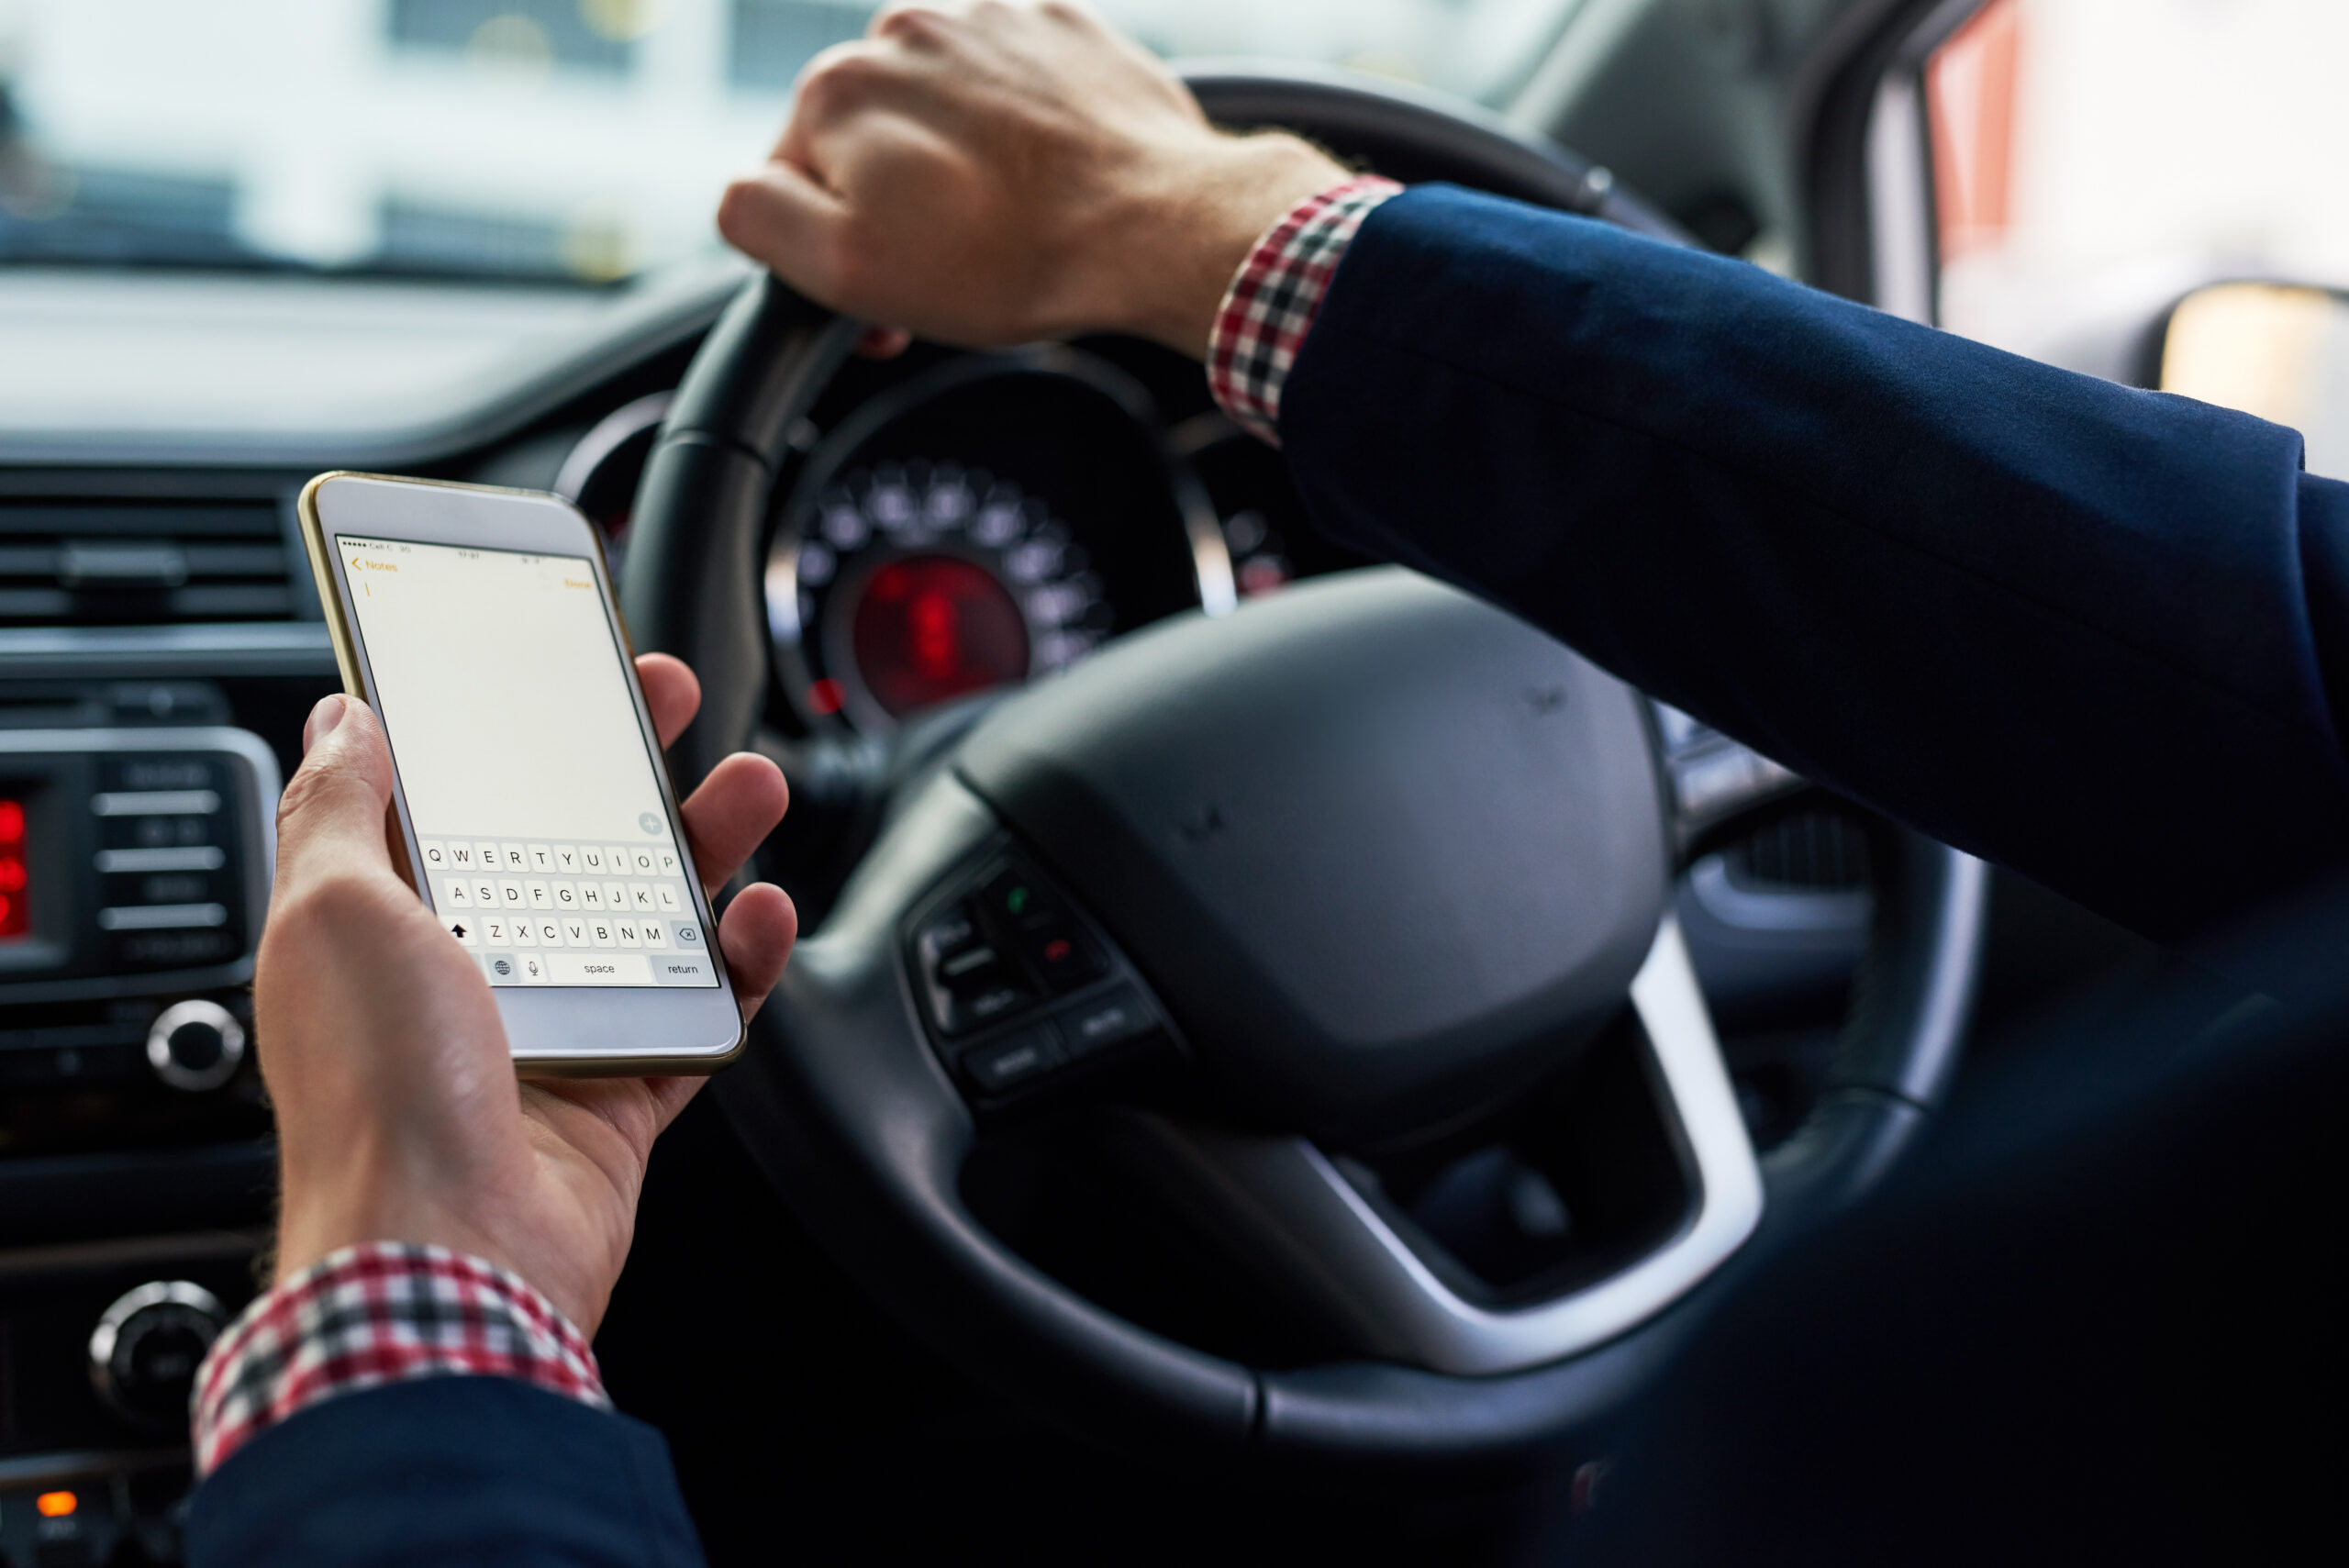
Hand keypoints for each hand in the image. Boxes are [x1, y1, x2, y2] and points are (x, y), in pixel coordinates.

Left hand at [256, 655, 794, 1336]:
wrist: (450, 1258)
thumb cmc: (377, 1095)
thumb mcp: (327, 910)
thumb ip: (337, 805)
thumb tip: (344, 718)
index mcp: (391, 922)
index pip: (457, 792)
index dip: (510, 721)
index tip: (559, 664)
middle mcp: (471, 975)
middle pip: (571, 840)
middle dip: (629, 761)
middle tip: (674, 699)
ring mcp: (554, 1034)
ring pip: (651, 915)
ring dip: (706, 845)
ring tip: (752, 789)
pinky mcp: (624, 1093)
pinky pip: (704, 1012)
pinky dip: (743, 963)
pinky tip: (762, 915)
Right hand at [716, 1, 1347, 358]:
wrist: (1157, 228)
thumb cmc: (1012, 260)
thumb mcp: (847, 269)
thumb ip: (756, 218)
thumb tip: (741, 190)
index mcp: (835, 87)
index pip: (793, 178)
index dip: (834, 249)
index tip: (888, 301)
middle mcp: (903, 30)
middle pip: (869, 137)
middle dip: (896, 204)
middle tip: (954, 270)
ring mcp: (987, 19)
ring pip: (939, 109)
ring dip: (955, 165)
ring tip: (1007, 224)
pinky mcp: (1059, 28)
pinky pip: (1011, 85)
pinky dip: (1017, 131)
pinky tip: (1046, 182)